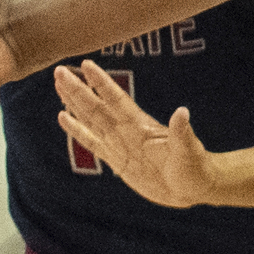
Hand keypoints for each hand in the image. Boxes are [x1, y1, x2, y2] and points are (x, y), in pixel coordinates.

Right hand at [51, 60, 224, 208]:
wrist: (192, 188)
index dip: (101, 83)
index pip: (116, 99)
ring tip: (58, 86)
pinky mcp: (115, 159)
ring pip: (90, 119)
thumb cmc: (194, 168)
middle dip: (77, 89)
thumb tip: (182, 112)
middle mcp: (126, 130)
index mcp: (141, 125)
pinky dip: (76, 130)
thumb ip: (181, 132)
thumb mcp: (189, 151)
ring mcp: (118, 143)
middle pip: (96, 106)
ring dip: (74, 103)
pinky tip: (63, 118)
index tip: (86, 65)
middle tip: (59, 71)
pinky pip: (91, 142)